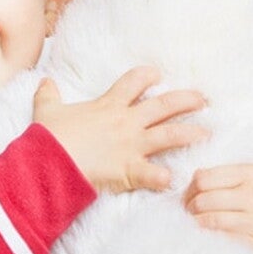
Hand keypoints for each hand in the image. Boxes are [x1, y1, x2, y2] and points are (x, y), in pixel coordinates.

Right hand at [33, 66, 208, 193]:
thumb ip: (48, 95)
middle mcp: (125, 122)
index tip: (158, 75)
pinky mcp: (129, 170)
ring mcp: (131, 145)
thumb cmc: (50, 136)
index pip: (133, 83)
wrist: (49, 160)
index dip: (146, 76)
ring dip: (190, 133)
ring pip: (168, 135)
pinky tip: (177, 179)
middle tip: (202, 99)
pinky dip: (166, 177)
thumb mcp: (47, 109)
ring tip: (207, 133)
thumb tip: (45, 81)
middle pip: (162, 106)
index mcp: (108, 105)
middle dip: (184, 100)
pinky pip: (154, 174)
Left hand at [183, 164, 252, 253]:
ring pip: (210, 221)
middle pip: (204, 200)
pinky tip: (209, 236)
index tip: (187, 195)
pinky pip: (223, 240)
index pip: (204, 178)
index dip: (189, 188)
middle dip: (190, 207)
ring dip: (196, 224)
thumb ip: (226, 176)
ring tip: (195, 223)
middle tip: (188, 211)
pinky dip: (210, 238)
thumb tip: (189, 182)